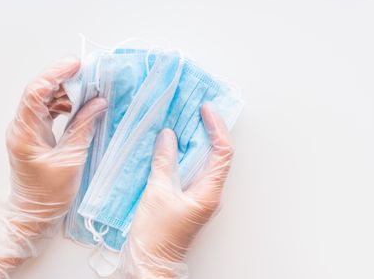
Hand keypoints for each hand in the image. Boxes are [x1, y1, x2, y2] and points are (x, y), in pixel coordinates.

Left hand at [0, 58, 106, 275]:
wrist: (35, 212)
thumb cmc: (49, 193)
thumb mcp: (71, 159)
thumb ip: (84, 127)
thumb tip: (98, 102)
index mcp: (25, 131)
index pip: (36, 91)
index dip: (56, 74)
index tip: (77, 65)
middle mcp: (23, 126)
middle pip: (40, 91)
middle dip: (64, 79)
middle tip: (89, 73)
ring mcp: (28, 130)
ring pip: (45, 99)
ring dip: (67, 92)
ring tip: (90, 90)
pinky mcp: (36, 134)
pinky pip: (50, 111)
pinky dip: (66, 105)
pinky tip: (82, 106)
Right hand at [118, 104, 233, 278]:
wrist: (150, 264)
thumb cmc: (156, 236)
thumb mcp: (157, 193)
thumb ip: (164, 162)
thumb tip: (168, 136)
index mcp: (209, 191)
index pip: (223, 151)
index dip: (217, 127)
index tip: (205, 110)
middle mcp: (210, 192)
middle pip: (217, 154)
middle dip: (209, 130)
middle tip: (196, 110)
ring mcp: (200, 196)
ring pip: (205, 162)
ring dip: (197, 141)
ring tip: (185, 121)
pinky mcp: (189, 199)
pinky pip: (192, 170)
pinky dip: (185, 155)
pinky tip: (173, 146)